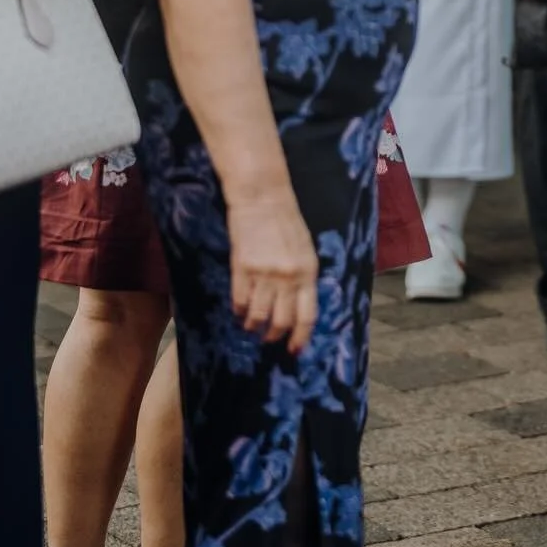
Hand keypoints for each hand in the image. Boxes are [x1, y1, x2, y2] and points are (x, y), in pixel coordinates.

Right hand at [226, 192, 319, 353]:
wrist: (262, 197)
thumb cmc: (286, 221)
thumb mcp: (304, 248)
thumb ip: (302, 276)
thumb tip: (297, 304)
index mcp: (308, 271)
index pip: (307, 315)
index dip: (300, 337)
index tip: (294, 349)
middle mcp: (288, 276)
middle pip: (282, 321)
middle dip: (274, 336)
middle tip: (268, 339)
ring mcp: (264, 273)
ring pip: (258, 315)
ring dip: (253, 326)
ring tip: (251, 326)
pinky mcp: (242, 268)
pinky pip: (239, 300)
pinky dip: (238, 311)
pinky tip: (238, 311)